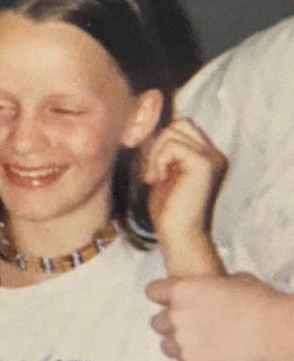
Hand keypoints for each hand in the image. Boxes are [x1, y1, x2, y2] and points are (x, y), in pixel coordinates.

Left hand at [144, 118, 226, 275]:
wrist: (179, 237)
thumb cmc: (168, 214)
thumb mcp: (163, 177)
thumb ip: (162, 155)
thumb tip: (147, 133)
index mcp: (207, 157)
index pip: (183, 128)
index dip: (161, 144)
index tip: (153, 171)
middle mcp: (214, 154)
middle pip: (181, 123)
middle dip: (159, 144)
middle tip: (152, 173)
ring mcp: (211, 157)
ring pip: (175, 130)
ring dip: (156, 153)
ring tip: (154, 178)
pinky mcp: (202, 163)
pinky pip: (172, 145)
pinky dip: (158, 160)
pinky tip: (157, 180)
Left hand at [146, 272, 286, 360]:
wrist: (273, 330)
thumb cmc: (259, 301)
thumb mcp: (234, 280)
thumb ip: (211, 286)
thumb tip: (213, 288)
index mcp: (182, 291)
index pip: (153, 291)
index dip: (161, 295)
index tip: (168, 299)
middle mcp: (175, 316)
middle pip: (156, 322)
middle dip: (171, 323)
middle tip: (190, 324)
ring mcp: (181, 342)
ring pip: (166, 346)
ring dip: (178, 345)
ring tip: (199, 344)